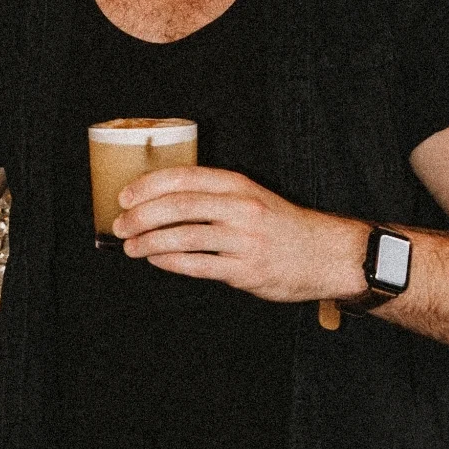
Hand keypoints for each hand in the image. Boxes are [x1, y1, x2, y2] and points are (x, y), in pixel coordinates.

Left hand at [112, 166, 367, 304]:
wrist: (327, 254)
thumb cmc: (282, 226)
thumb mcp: (252, 196)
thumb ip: (214, 196)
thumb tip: (161, 201)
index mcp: (238, 185)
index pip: (184, 177)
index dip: (148, 186)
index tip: (124, 196)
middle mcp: (241, 208)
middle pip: (178, 205)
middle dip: (141, 216)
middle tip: (120, 225)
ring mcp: (244, 240)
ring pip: (184, 236)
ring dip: (150, 241)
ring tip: (131, 247)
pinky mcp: (246, 271)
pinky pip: (198, 265)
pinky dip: (171, 262)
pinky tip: (156, 260)